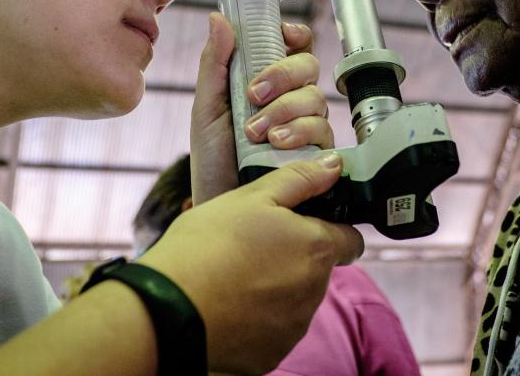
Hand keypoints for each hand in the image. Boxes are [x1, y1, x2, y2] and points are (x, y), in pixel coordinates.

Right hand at [139, 155, 364, 374]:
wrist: (168, 309)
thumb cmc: (207, 245)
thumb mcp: (251, 197)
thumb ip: (299, 179)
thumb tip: (334, 165)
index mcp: (316, 249)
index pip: (351, 240)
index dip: (331, 227)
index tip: (301, 223)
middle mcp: (314, 292)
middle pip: (319, 269)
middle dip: (295, 255)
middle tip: (252, 243)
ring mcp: (293, 327)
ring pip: (296, 299)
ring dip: (277, 285)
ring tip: (234, 273)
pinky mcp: (271, 354)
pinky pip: (274, 329)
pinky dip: (258, 317)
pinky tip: (228, 302)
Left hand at [190, 12, 332, 203]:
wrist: (220, 205)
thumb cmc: (213, 160)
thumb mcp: (207, 108)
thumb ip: (215, 63)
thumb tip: (218, 19)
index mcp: (265, 80)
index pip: (293, 45)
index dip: (293, 35)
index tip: (282, 37)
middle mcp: (290, 100)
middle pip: (308, 66)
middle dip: (282, 75)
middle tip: (254, 94)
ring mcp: (305, 126)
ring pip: (315, 98)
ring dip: (284, 110)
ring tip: (256, 132)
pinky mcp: (317, 154)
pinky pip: (323, 130)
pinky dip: (299, 132)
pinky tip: (277, 144)